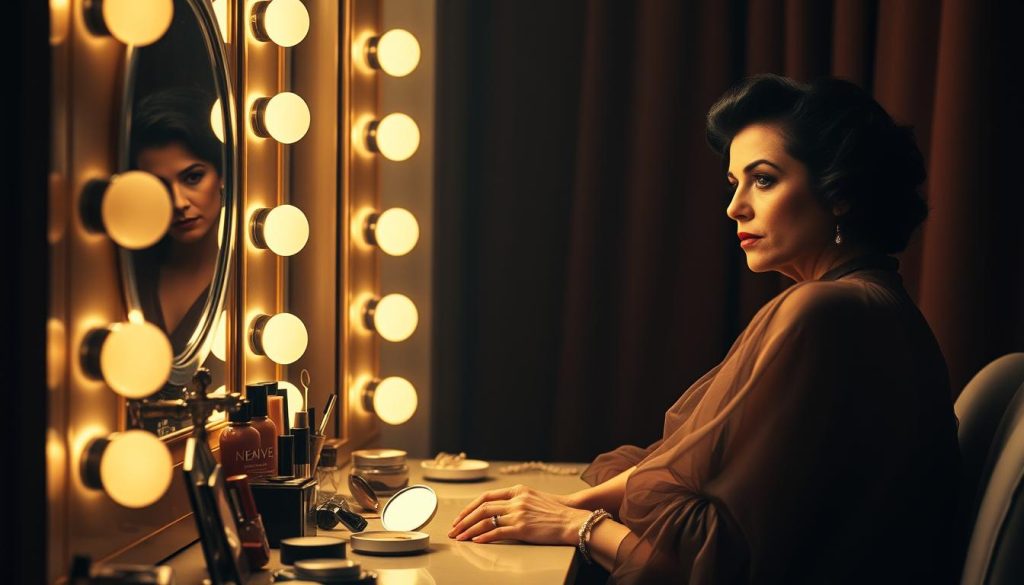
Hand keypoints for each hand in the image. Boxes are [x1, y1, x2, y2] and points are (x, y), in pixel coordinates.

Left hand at [447, 484, 591, 544]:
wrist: (572, 519)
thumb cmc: (555, 512)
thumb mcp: (534, 497)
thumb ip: (517, 499)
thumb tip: (499, 508)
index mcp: (517, 490)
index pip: (486, 496)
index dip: (470, 507)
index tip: (461, 516)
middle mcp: (516, 500)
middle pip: (482, 508)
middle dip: (464, 519)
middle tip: (454, 528)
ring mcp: (518, 514)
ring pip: (486, 520)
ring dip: (469, 529)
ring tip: (460, 537)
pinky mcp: (522, 528)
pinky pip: (497, 532)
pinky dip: (483, 537)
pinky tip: (475, 541)